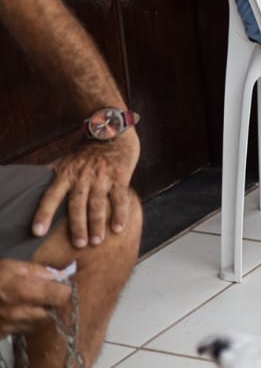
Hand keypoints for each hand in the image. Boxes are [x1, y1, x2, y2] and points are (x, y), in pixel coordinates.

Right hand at [0, 260, 71, 334]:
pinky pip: (22, 328)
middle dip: (52, 302)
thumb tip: (60, 275)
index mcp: (24, 290)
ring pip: (38, 322)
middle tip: (45, 293)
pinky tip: (17, 310)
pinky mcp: (2, 333)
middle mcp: (19, 311)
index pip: (61, 295)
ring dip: (38, 312)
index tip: (63, 285)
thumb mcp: (14, 266)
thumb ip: (39, 271)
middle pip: (51, 311)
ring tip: (28, 301)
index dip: (65, 289)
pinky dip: (24, 320)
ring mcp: (10, 324)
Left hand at [32, 135, 138, 250]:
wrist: (111, 130)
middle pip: (78, 204)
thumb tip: (26, 183)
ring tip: (96, 241)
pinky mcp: (120, 176)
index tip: (38, 232)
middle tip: (78, 244)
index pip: (51, 196)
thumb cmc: (85, 150)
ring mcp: (102, 177)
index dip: (44, 214)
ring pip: (98, 203)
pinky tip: (118, 228)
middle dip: (78, 226)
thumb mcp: (64, 159)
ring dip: (97, 223)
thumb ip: (50, 174)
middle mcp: (83, 177)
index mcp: (66, 174)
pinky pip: (120, 197)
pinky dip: (120, 213)